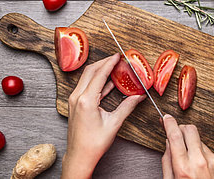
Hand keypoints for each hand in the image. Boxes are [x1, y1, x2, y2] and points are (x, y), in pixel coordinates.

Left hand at [61, 53, 145, 178]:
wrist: (79, 156)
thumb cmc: (93, 144)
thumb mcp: (114, 124)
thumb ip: (127, 107)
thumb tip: (138, 97)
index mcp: (86, 101)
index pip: (99, 74)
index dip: (110, 63)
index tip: (117, 56)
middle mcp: (77, 97)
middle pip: (90, 71)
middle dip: (104, 62)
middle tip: (116, 59)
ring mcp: (74, 100)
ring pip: (86, 77)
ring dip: (99, 70)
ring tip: (113, 67)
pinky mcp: (75, 104)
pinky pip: (86, 86)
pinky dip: (96, 81)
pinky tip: (108, 82)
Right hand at [162, 114, 213, 178]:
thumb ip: (167, 161)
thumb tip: (168, 142)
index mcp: (183, 168)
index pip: (175, 136)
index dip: (169, 123)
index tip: (166, 118)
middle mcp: (200, 162)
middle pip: (190, 129)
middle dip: (181, 128)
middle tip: (177, 134)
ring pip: (199, 139)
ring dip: (193, 144)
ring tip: (191, 160)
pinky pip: (209, 149)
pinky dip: (204, 154)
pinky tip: (203, 166)